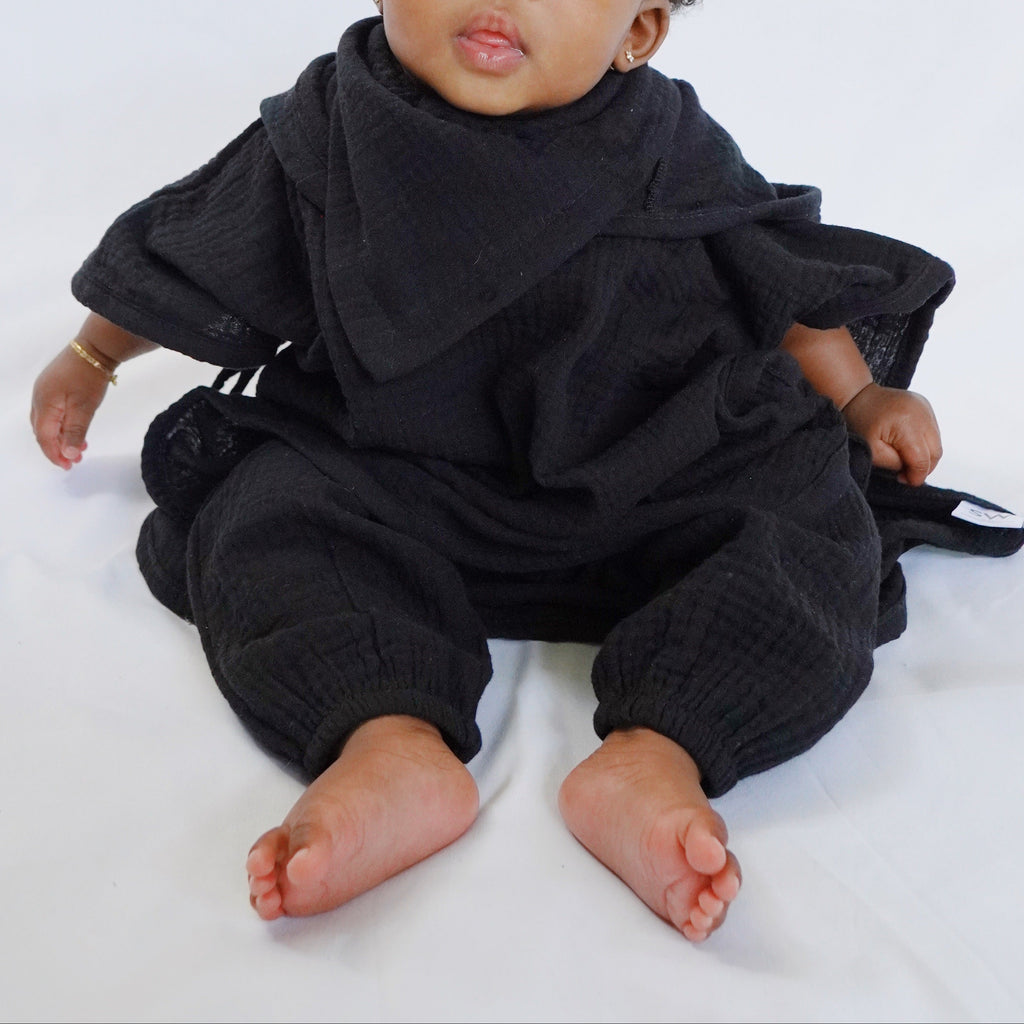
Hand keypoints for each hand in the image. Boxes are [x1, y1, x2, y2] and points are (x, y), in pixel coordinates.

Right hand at [30, 344, 112, 469]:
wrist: (94, 348)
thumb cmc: (89, 377)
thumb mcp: (85, 408)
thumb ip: (75, 432)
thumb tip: (68, 454)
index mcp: (43, 404)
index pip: (44, 437)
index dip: (54, 454)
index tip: (68, 466)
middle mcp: (39, 398)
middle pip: (42, 431)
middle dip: (57, 448)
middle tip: (74, 460)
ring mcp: (44, 390)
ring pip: (48, 422)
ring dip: (61, 437)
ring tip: (80, 448)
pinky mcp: (53, 386)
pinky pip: (53, 411)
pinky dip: (62, 425)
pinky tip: (76, 429)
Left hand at [841, 383, 941, 486]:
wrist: (857, 395)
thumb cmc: (860, 422)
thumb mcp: (871, 450)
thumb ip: (894, 463)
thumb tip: (911, 470)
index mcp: (908, 425)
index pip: (922, 459)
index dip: (916, 476)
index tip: (904, 480)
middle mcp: (922, 414)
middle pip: (935, 453)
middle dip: (923, 468)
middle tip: (905, 474)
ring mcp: (926, 408)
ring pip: (936, 443)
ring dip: (924, 455)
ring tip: (904, 459)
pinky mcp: (926, 405)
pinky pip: (933, 431)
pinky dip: (924, 442)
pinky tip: (907, 444)